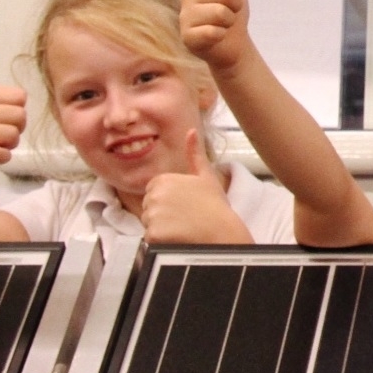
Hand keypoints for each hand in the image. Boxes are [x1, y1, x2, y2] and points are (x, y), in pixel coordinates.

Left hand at [140, 129, 251, 243]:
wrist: (223, 233)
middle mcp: (154, 195)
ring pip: (149, 224)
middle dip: (162, 216)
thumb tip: (191, 130)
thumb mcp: (206, 176)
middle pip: (148, 209)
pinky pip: (151, 239)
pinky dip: (162, 242)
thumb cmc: (216, 206)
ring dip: (162, 230)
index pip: (153, 194)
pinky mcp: (153, 233)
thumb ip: (195, 154)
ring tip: (184, 229)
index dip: (168, 203)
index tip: (185, 207)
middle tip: (185, 219)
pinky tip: (179, 238)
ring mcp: (153, 214)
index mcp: (163, 180)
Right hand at [181, 0, 252, 72]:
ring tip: (222, 25)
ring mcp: (185, 17)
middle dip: (236, 6)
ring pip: (222, 12)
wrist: (231, 46)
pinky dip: (221, 35)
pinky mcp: (188, 37)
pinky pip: (213, 31)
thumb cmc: (230, 13)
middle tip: (229, 13)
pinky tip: (216, 37)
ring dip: (229, 22)